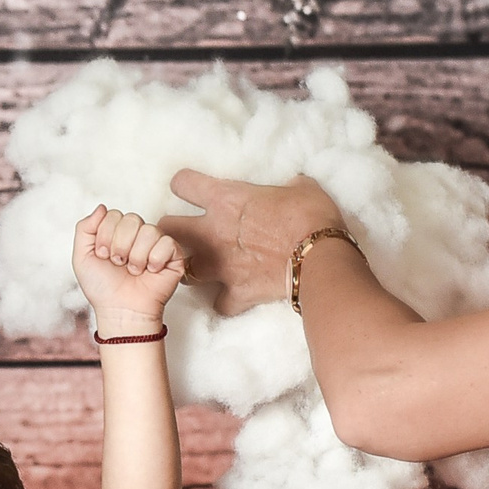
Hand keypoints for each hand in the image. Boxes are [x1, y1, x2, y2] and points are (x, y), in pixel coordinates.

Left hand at [72, 206, 186, 332]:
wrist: (120, 311)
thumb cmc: (102, 288)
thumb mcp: (82, 257)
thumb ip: (85, 229)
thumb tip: (101, 207)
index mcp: (118, 232)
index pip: (113, 214)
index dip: (105, 236)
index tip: (103, 256)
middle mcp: (138, 235)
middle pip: (132, 219)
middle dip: (120, 245)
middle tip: (118, 264)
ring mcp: (156, 244)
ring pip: (149, 231)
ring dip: (136, 256)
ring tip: (134, 271)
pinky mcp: (173, 255)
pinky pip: (166, 243)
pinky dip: (155, 260)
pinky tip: (150, 272)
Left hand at [160, 172, 344, 314]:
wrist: (320, 256)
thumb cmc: (310, 215)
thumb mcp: (300, 188)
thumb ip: (287, 186)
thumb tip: (292, 186)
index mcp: (225, 199)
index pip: (183, 184)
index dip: (184, 185)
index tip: (191, 190)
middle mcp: (213, 232)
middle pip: (168, 230)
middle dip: (171, 232)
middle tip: (183, 234)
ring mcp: (221, 266)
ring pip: (184, 272)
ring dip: (190, 270)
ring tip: (200, 269)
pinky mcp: (235, 293)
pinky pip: (219, 304)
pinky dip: (224, 302)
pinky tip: (232, 297)